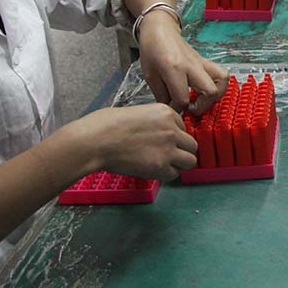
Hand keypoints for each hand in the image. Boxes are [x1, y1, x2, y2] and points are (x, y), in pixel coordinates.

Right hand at [67, 103, 198, 180]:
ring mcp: (168, 148)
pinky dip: (166, 175)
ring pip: (190, 160)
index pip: (182, 127)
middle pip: (191, 144)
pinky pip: (174, 174)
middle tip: (166, 156)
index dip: (173, 137)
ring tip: (163, 165)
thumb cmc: (106, 125)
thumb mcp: (136, 113)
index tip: (163, 142)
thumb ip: (152, 123)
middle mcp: (172, 129)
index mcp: (166, 112)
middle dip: (181, 151)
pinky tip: (153, 171)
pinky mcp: (161, 166)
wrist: (95, 141)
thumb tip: (155, 133)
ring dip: (178, 164)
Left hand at [137, 11, 227, 113]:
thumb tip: (172, 109)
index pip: (182, 98)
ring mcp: (202, 62)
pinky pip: (221, 73)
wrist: (160, 30)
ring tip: (204, 100)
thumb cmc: (152, 50)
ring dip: (216, 95)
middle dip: (202, 106)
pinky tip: (206, 90)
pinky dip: (219, 85)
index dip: (177, 109)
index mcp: (174, 69)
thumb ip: (162, 94)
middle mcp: (192, 66)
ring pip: (222, 80)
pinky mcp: (206, 61)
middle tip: (191, 108)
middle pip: (210, 91)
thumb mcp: (150, 75)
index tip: (172, 109)